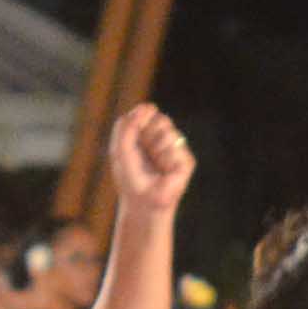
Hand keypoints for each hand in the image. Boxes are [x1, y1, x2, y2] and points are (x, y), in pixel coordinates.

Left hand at [109, 101, 194, 218]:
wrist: (142, 202)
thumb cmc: (130, 177)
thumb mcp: (120, 147)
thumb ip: (129, 124)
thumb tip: (151, 106)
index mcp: (148, 132)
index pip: (148, 111)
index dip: (139, 124)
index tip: (134, 143)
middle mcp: (164, 138)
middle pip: (161, 118)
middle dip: (147, 137)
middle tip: (144, 156)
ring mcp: (177, 149)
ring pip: (168, 131)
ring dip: (155, 149)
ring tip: (154, 166)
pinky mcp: (187, 161)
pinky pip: (176, 147)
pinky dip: (165, 159)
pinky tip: (164, 172)